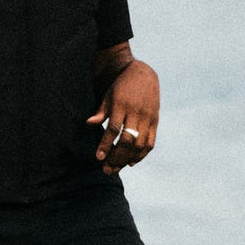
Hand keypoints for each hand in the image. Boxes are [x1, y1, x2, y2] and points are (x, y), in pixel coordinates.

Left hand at [87, 59, 159, 174]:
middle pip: (128, 140)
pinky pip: (150, 142)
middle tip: (106, 170)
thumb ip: (100, 111)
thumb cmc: (120, 87)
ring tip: (116, 169)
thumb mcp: (108, 95)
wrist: (143, 74)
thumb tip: (89, 123)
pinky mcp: (155, 121)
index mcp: (121, 104)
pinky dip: (142, 155)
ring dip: (128, 159)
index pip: (114, 128)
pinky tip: (131, 162)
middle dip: (117, 157)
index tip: (99, 158)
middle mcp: (136, 112)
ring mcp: (148, 117)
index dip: (106, 144)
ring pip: (139, 144)